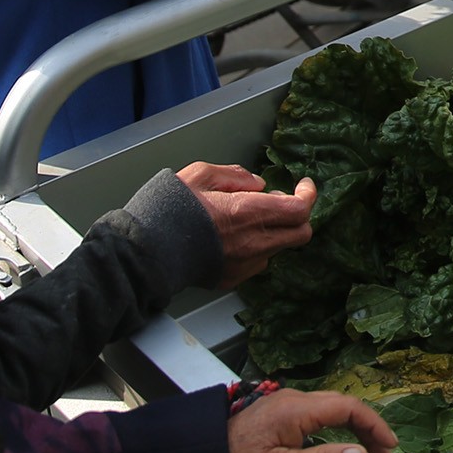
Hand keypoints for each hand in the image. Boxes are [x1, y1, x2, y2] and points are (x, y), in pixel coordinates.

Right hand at [177, 162, 315, 287]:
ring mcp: (244, 264)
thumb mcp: (200, 174)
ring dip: (275, 232)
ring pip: (278, 249)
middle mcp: (253, 242)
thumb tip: (257, 184)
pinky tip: (233, 238)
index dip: (308, 195)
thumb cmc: (168, 210)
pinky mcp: (232, 278)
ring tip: (249, 219)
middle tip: (283, 202)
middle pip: (301, 233)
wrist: (144, 252)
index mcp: (248, 212)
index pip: (299, 209)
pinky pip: (257, 263)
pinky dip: (256, 248)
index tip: (304, 185)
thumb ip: (235, 176)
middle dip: (299, 216)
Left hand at [225, 387, 397, 452]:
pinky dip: (338, 425)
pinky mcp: (279, 411)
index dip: (374, 426)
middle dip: (369, 428)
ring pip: (332, 407)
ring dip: (355, 427)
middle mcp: (293, 399)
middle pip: (343, 405)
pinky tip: (342, 442)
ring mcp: (285, 403)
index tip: (390, 447)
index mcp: (296, 409)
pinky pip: (318, 412)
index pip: (348, 408)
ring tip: (370, 451)